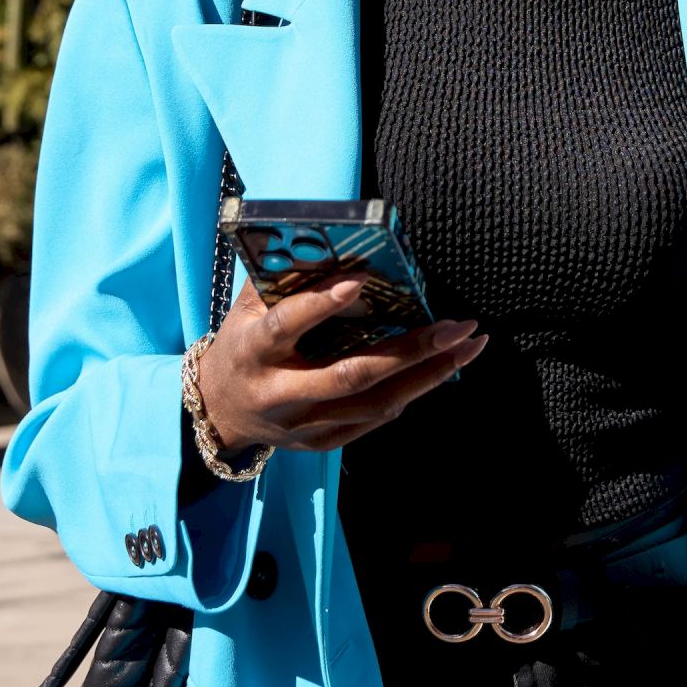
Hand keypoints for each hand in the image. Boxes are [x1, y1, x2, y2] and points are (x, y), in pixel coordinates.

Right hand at [197, 278, 486, 458]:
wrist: (218, 411)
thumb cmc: (242, 343)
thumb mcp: (249, 307)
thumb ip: (286, 278)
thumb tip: (337, 243)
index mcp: (252, 351)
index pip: (286, 327)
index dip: (319, 305)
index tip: (360, 280)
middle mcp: (279, 393)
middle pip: (350, 376)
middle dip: (410, 351)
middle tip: (458, 325)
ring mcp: (303, 424)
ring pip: (374, 405)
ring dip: (428, 376)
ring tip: (468, 346)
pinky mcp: (320, 442)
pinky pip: (374, 421)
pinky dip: (410, 393)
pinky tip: (440, 368)